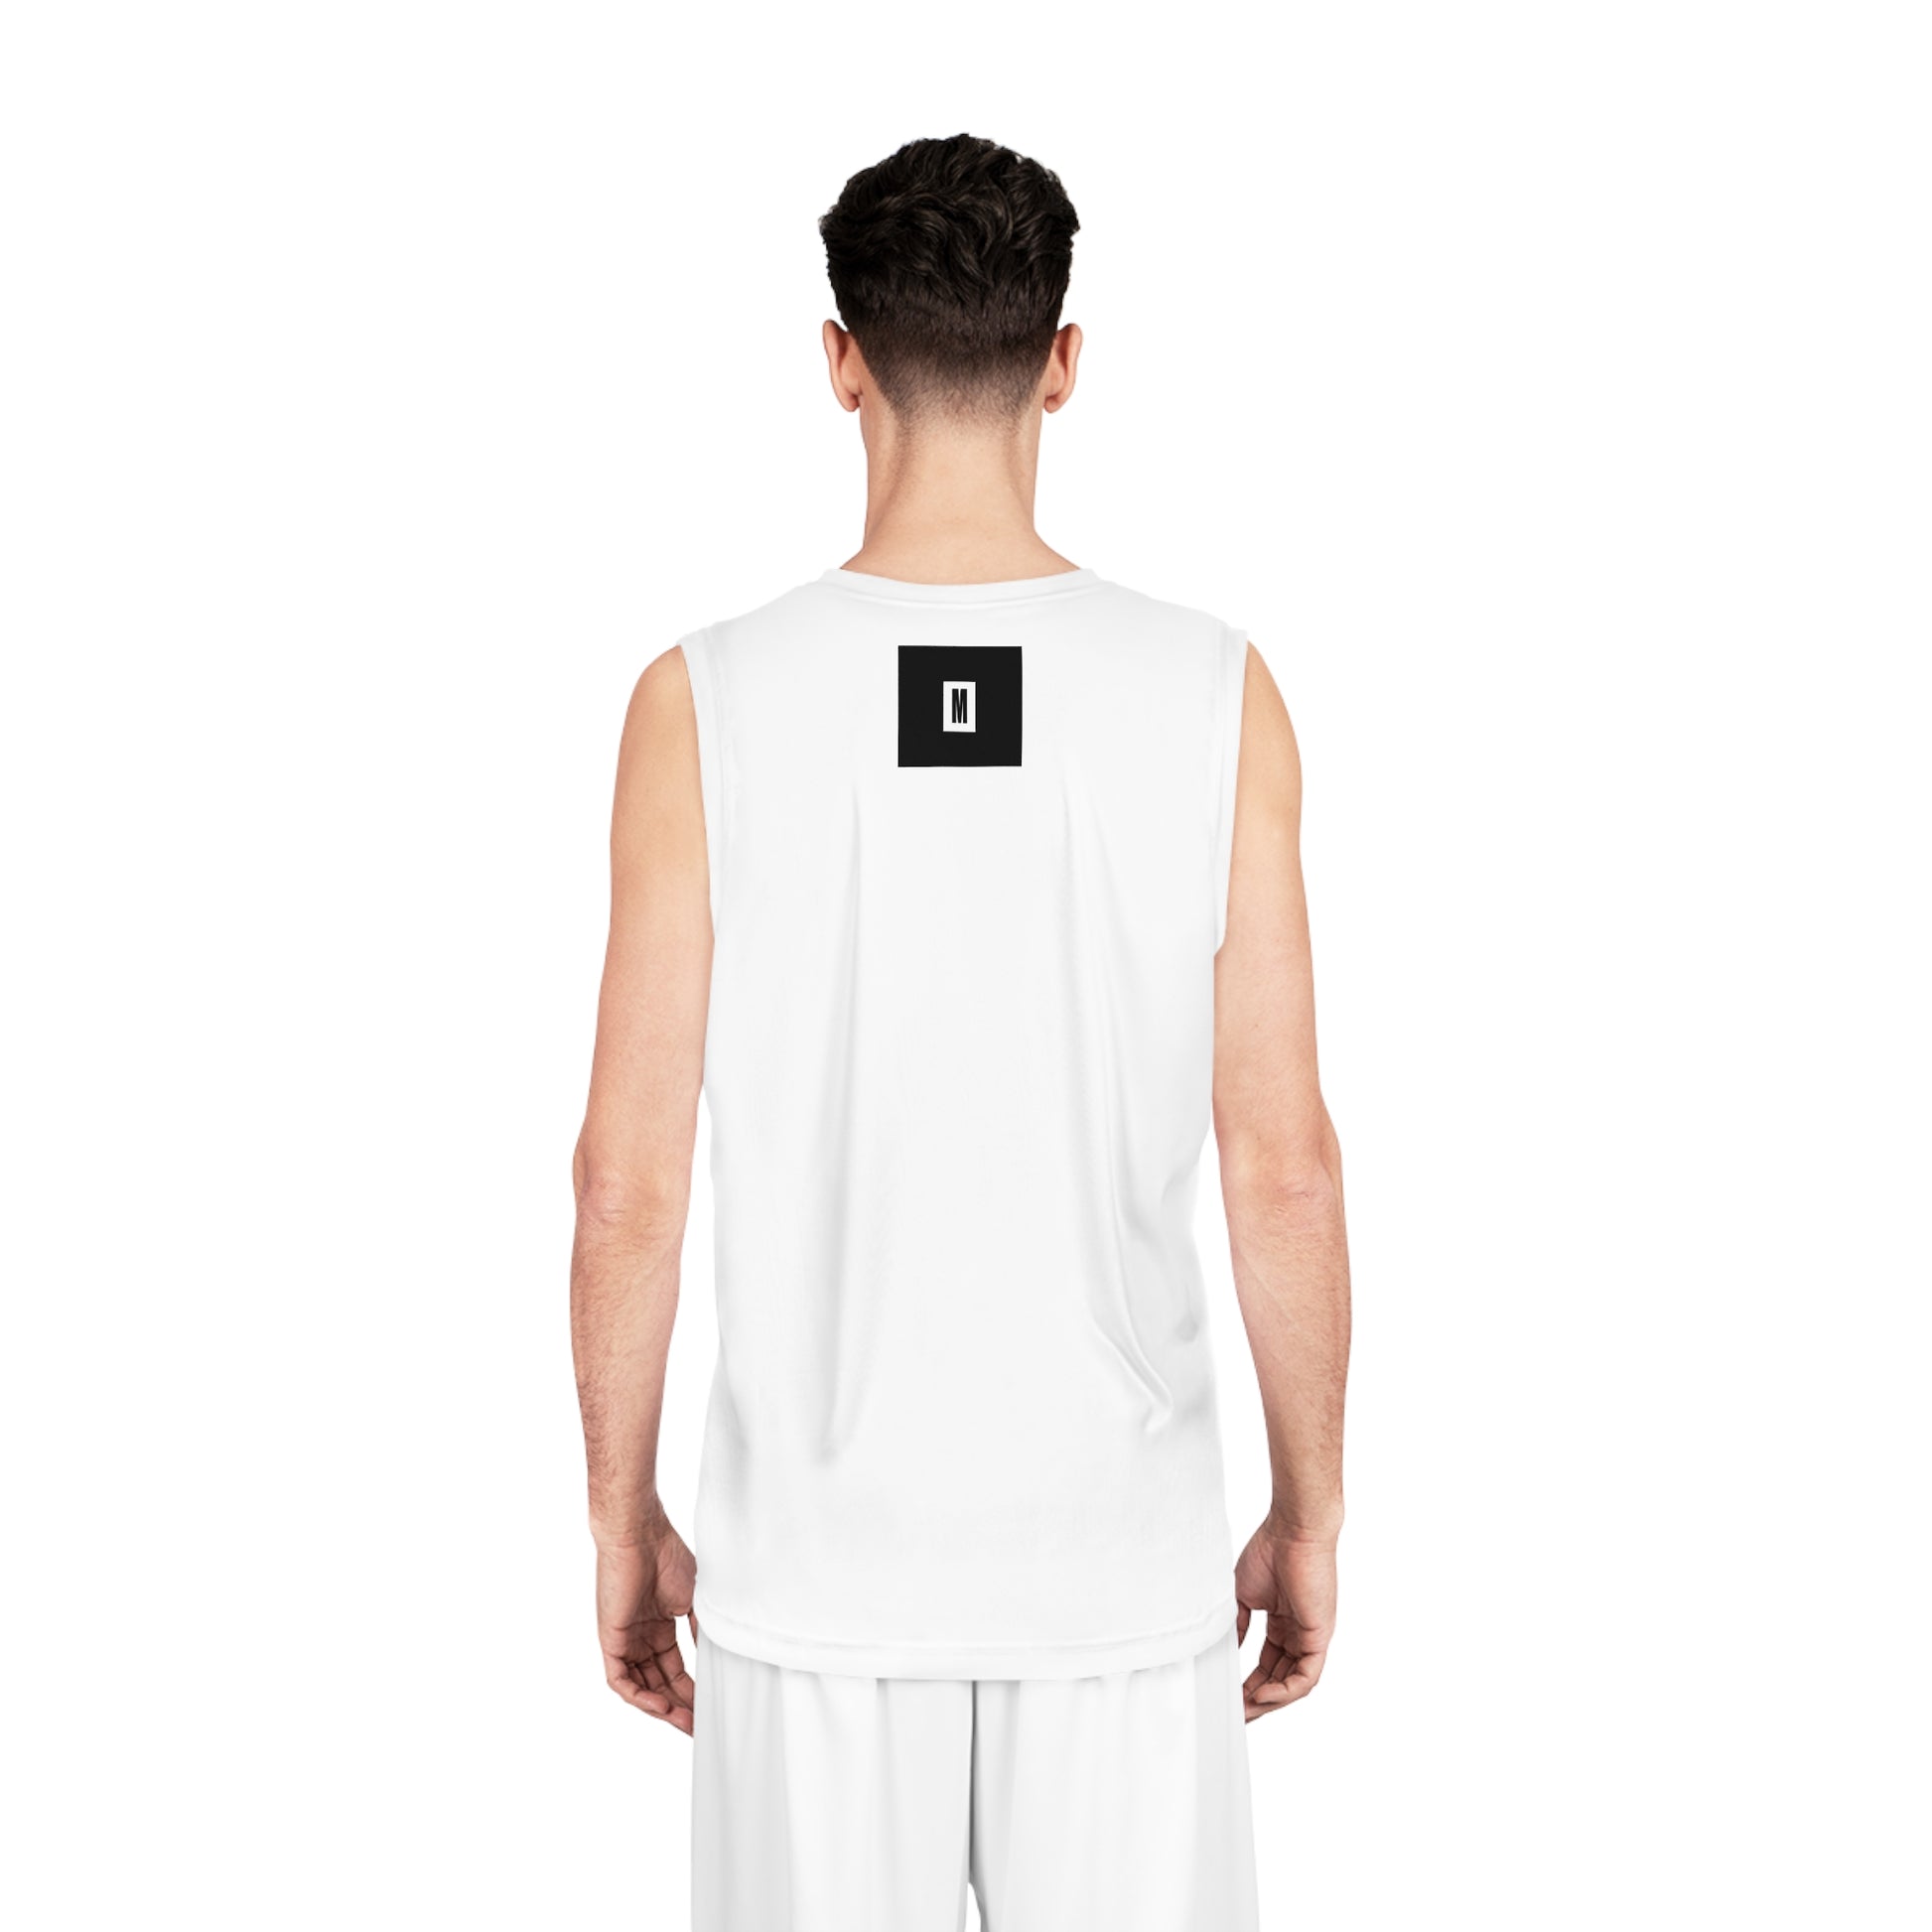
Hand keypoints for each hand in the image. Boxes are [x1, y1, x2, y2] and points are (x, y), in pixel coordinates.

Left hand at [594, 1514, 698, 1734]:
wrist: (641, 1534)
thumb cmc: (668, 1557)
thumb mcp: (694, 1599)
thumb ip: (700, 1631)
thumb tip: (715, 1662)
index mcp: (658, 1627)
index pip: (674, 1670)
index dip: (690, 1692)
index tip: (708, 1710)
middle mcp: (640, 1638)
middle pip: (658, 1684)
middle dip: (678, 1708)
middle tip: (699, 1727)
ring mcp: (624, 1641)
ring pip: (640, 1687)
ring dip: (661, 1708)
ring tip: (684, 1722)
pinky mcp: (610, 1640)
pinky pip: (620, 1680)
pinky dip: (639, 1696)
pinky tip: (660, 1706)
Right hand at [1234, 1518, 1336, 1721]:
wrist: (1292, 1530)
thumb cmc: (1269, 1551)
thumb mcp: (1244, 1595)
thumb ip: (1238, 1626)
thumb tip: (1227, 1652)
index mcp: (1284, 1623)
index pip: (1269, 1664)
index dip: (1250, 1683)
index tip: (1231, 1697)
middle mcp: (1300, 1634)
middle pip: (1281, 1679)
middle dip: (1258, 1700)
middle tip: (1236, 1714)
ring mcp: (1312, 1637)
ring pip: (1294, 1684)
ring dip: (1270, 1702)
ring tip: (1246, 1711)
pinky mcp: (1320, 1636)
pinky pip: (1306, 1677)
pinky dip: (1284, 1691)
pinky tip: (1262, 1696)